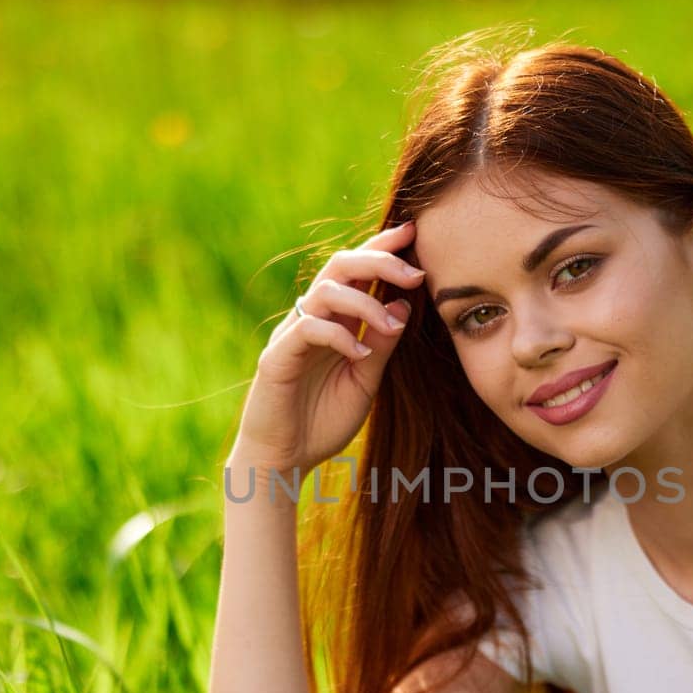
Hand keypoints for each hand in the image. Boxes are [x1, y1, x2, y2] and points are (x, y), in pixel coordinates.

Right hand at [231, 220, 421, 475]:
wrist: (283, 460)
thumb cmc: (322, 421)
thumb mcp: (366, 381)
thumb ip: (382, 344)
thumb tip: (404, 304)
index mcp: (336, 320)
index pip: (357, 271)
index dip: (382, 247)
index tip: (414, 232)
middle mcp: (312, 319)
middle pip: (340, 266)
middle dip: (379, 260)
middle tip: (415, 273)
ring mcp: (292, 335)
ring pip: (325, 292)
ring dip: (366, 303)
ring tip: (393, 328)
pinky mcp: (278, 357)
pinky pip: (309, 329)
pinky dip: (340, 336)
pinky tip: (362, 355)